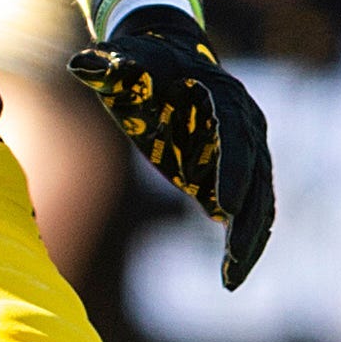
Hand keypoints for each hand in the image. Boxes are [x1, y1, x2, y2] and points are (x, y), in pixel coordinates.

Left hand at [66, 2, 275, 287]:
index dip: (233, 169)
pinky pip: (248, 211)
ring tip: (232, 279)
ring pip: (259, 200)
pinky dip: (243, 240)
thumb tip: (80, 65)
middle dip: (249, 218)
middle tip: (235, 257)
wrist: (167, 62)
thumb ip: (109, 66)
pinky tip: (230, 274)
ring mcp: (245, 152)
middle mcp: (245, 125)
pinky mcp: (234, 175)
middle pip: (257, 175)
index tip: (226, 207)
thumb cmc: (145, 63)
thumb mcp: (126, 62)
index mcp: (224, 96)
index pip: (235, 134)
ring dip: (250, 239)